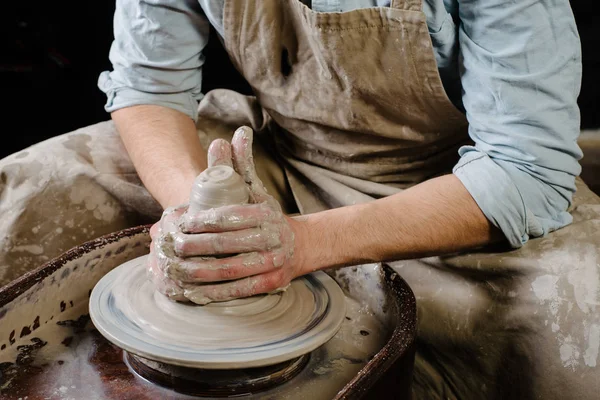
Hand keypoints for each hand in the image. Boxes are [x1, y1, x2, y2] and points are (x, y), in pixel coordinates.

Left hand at [148, 126, 305, 303]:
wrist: (301, 247)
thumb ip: (243, 163)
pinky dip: (215, 292)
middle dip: (195, 247)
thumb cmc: (269, 217)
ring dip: (199, 272)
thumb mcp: (256, 189)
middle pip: (225, 244)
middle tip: (172, 247)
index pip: (229, 216)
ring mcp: (272, 262)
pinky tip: (194, 290)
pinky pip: (238, 289)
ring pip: (229, 269)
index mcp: (265, 214)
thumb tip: (237, 133)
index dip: (202, 221)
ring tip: (176, 270)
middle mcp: (271, 238)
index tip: (181, 224)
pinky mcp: (270, 283)